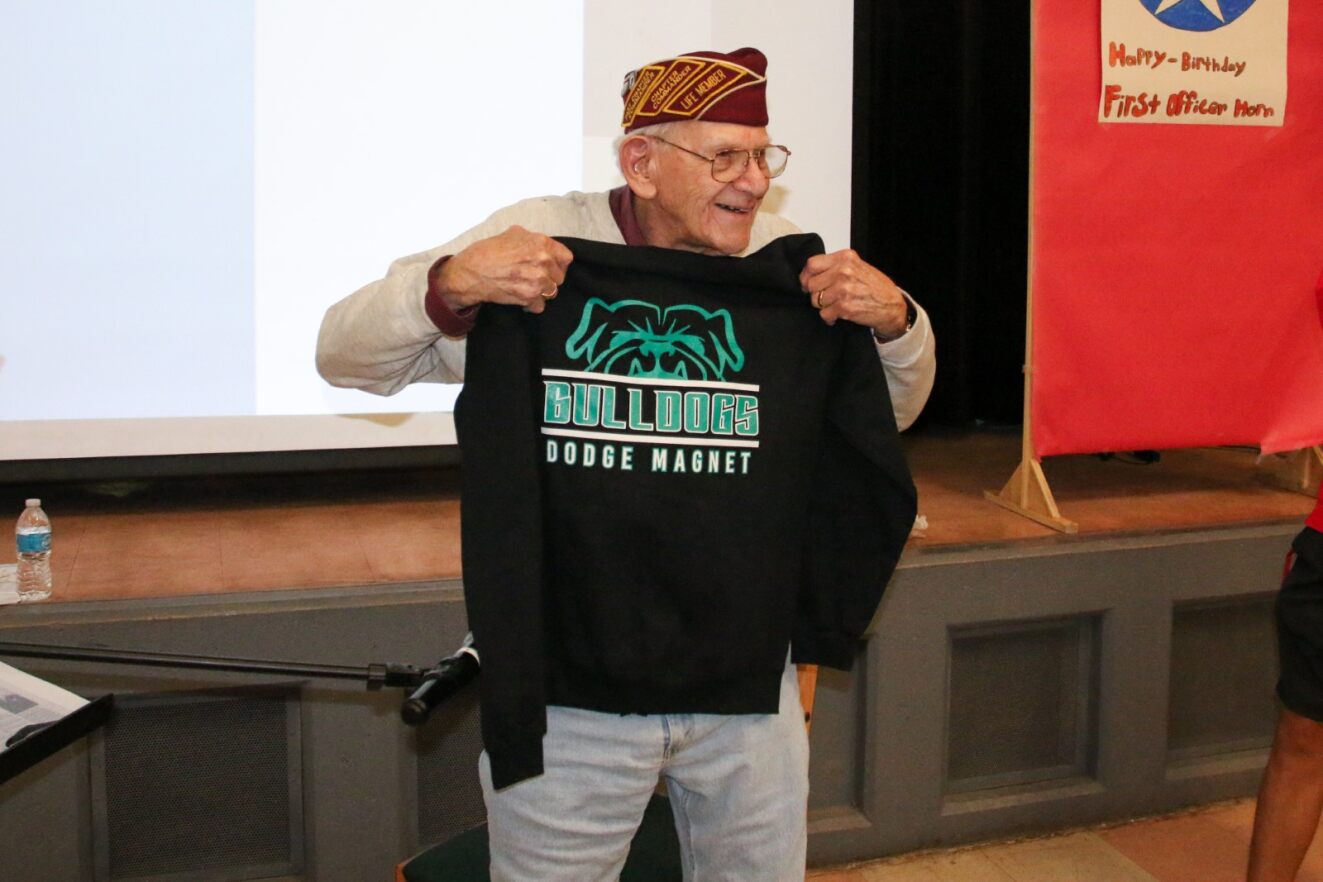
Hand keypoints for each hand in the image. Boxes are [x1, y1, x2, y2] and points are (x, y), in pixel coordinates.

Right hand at [436, 226, 572, 314]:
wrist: (470, 273)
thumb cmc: (487, 252)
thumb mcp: (512, 234)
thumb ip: (532, 240)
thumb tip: (542, 246)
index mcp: (541, 243)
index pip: (566, 258)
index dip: (558, 263)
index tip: (550, 267)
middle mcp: (543, 261)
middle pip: (560, 277)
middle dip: (548, 279)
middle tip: (532, 278)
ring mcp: (538, 281)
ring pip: (551, 292)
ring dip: (540, 292)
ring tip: (525, 287)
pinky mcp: (530, 297)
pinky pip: (540, 306)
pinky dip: (530, 305)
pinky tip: (519, 296)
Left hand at [800, 249, 909, 338]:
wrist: (892, 306)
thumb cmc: (876, 287)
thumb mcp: (857, 267)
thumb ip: (836, 266)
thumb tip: (810, 273)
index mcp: (845, 258)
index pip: (811, 264)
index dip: (806, 276)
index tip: (808, 283)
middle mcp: (843, 271)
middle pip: (811, 284)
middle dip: (816, 293)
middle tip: (827, 297)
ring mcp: (843, 289)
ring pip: (815, 300)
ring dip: (823, 306)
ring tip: (836, 305)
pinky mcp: (844, 307)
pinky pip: (824, 314)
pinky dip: (829, 318)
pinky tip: (839, 315)